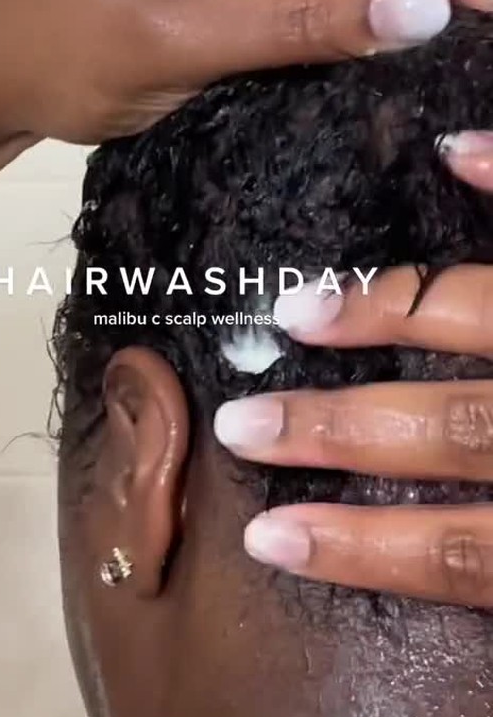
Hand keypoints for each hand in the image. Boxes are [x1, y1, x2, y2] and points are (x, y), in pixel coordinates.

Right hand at [214, 132, 492, 608]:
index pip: (463, 552)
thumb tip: (420, 563)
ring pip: (484, 315)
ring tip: (299, 312)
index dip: (362, 552)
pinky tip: (450, 153)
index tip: (269, 540)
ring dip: (385, 309)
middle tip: (246, 423)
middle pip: (456, 428)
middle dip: (341, 428)